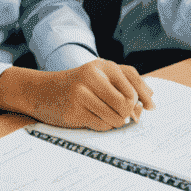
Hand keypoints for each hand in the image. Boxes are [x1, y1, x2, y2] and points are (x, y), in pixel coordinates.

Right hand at [0, 60, 153, 131]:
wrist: (39, 91)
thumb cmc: (76, 86)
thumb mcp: (98, 77)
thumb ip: (124, 86)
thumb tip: (148, 106)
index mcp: (102, 65)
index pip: (133, 81)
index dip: (145, 97)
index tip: (150, 108)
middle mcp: (93, 76)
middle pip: (128, 102)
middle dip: (129, 113)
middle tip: (122, 114)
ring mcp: (82, 93)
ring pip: (117, 117)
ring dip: (115, 121)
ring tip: (103, 115)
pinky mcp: (75, 111)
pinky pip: (103, 125)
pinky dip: (103, 126)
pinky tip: (91, 118)